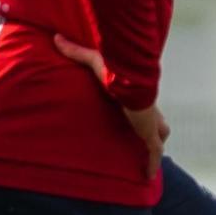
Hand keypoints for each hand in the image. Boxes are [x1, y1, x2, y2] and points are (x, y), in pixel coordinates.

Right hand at [55, 35, 167, 179]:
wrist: (132, 79)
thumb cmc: (117, 69)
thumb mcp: (94, 61)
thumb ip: (75, 51)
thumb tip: (56, 37)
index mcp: (139, 96)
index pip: (146, 107)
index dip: (144, 114)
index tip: (139, 118)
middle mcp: (148, 112)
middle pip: (159, 124)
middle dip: (154, 132)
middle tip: (146, 141)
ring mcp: (150, 125)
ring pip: (159, 139)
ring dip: (154, 148)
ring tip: (146, 160)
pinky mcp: (149, 136)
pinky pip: (153, 154)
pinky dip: (151, 165)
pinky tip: (147, 176)